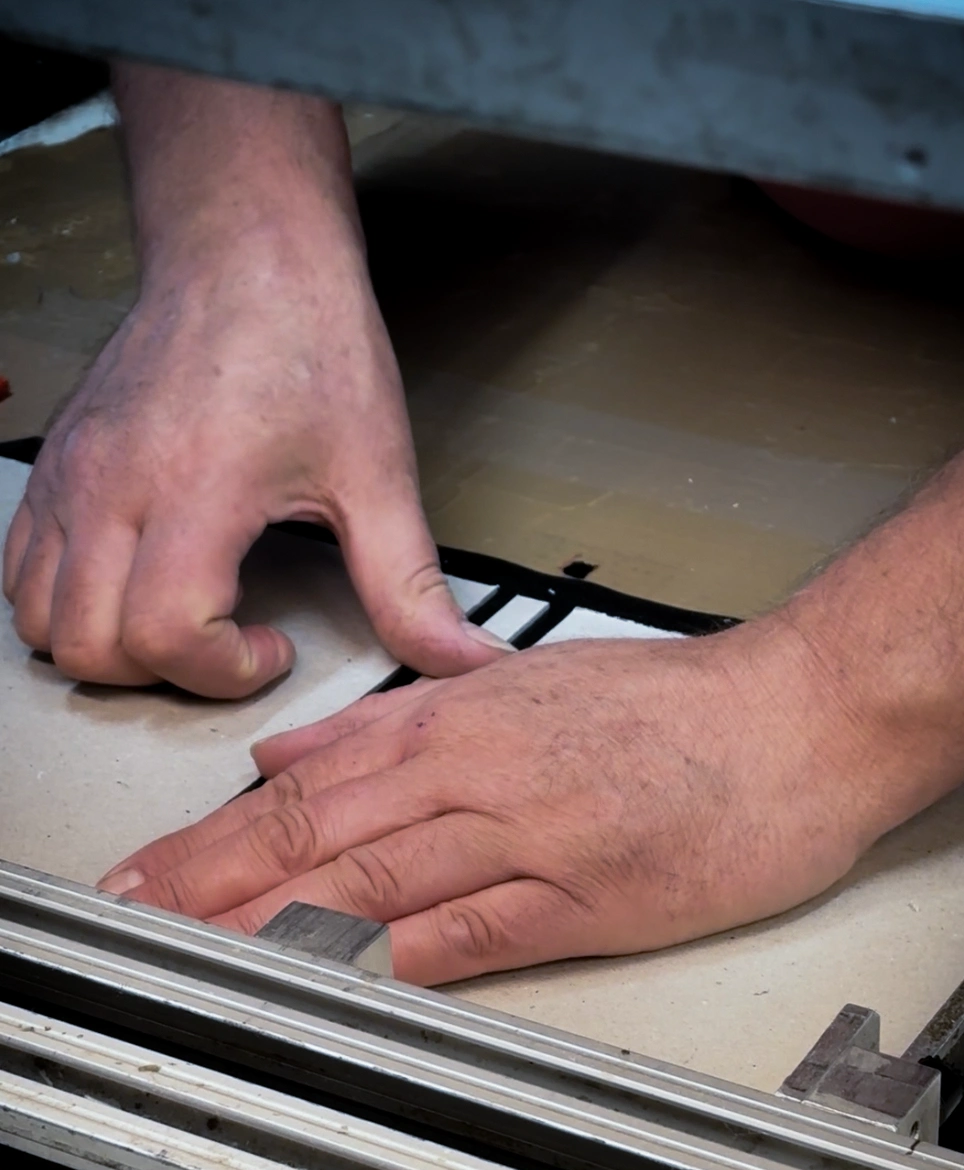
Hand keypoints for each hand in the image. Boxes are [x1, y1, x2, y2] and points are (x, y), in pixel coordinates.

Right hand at [2, 71, 506, 697]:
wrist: (245, 249)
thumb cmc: (308, 342)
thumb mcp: (376, 470)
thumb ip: (410, 583)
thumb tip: (466, 659)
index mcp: (195, 488)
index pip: (165, 634)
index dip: (223, 672)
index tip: (273, 645)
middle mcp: (113, 485)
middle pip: (91, 645)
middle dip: (165, 674)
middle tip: (228, 642)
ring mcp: (72, 476)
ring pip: (37, 618)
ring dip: (106, 648)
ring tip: (178, 620)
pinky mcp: (55, 465)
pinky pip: (18, 570)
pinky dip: (61, 604)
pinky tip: (132, 586)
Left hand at [97, 620, 897, 983]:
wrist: (799, 716)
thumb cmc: (680, 701)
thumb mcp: (525, 684)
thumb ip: (400, 722)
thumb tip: (295, 752)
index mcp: (459, 719)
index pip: (306, 784)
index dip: (215, 834)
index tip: (151, 870)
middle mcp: (478, 772)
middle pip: (316, 833)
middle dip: (212, 881)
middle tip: (136, 919)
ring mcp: (530, 835)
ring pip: (375, 883)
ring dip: (275, 924)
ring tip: (198, 958)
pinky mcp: (587, 896)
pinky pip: (471, 932)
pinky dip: (395, 959)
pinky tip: (336, 984)